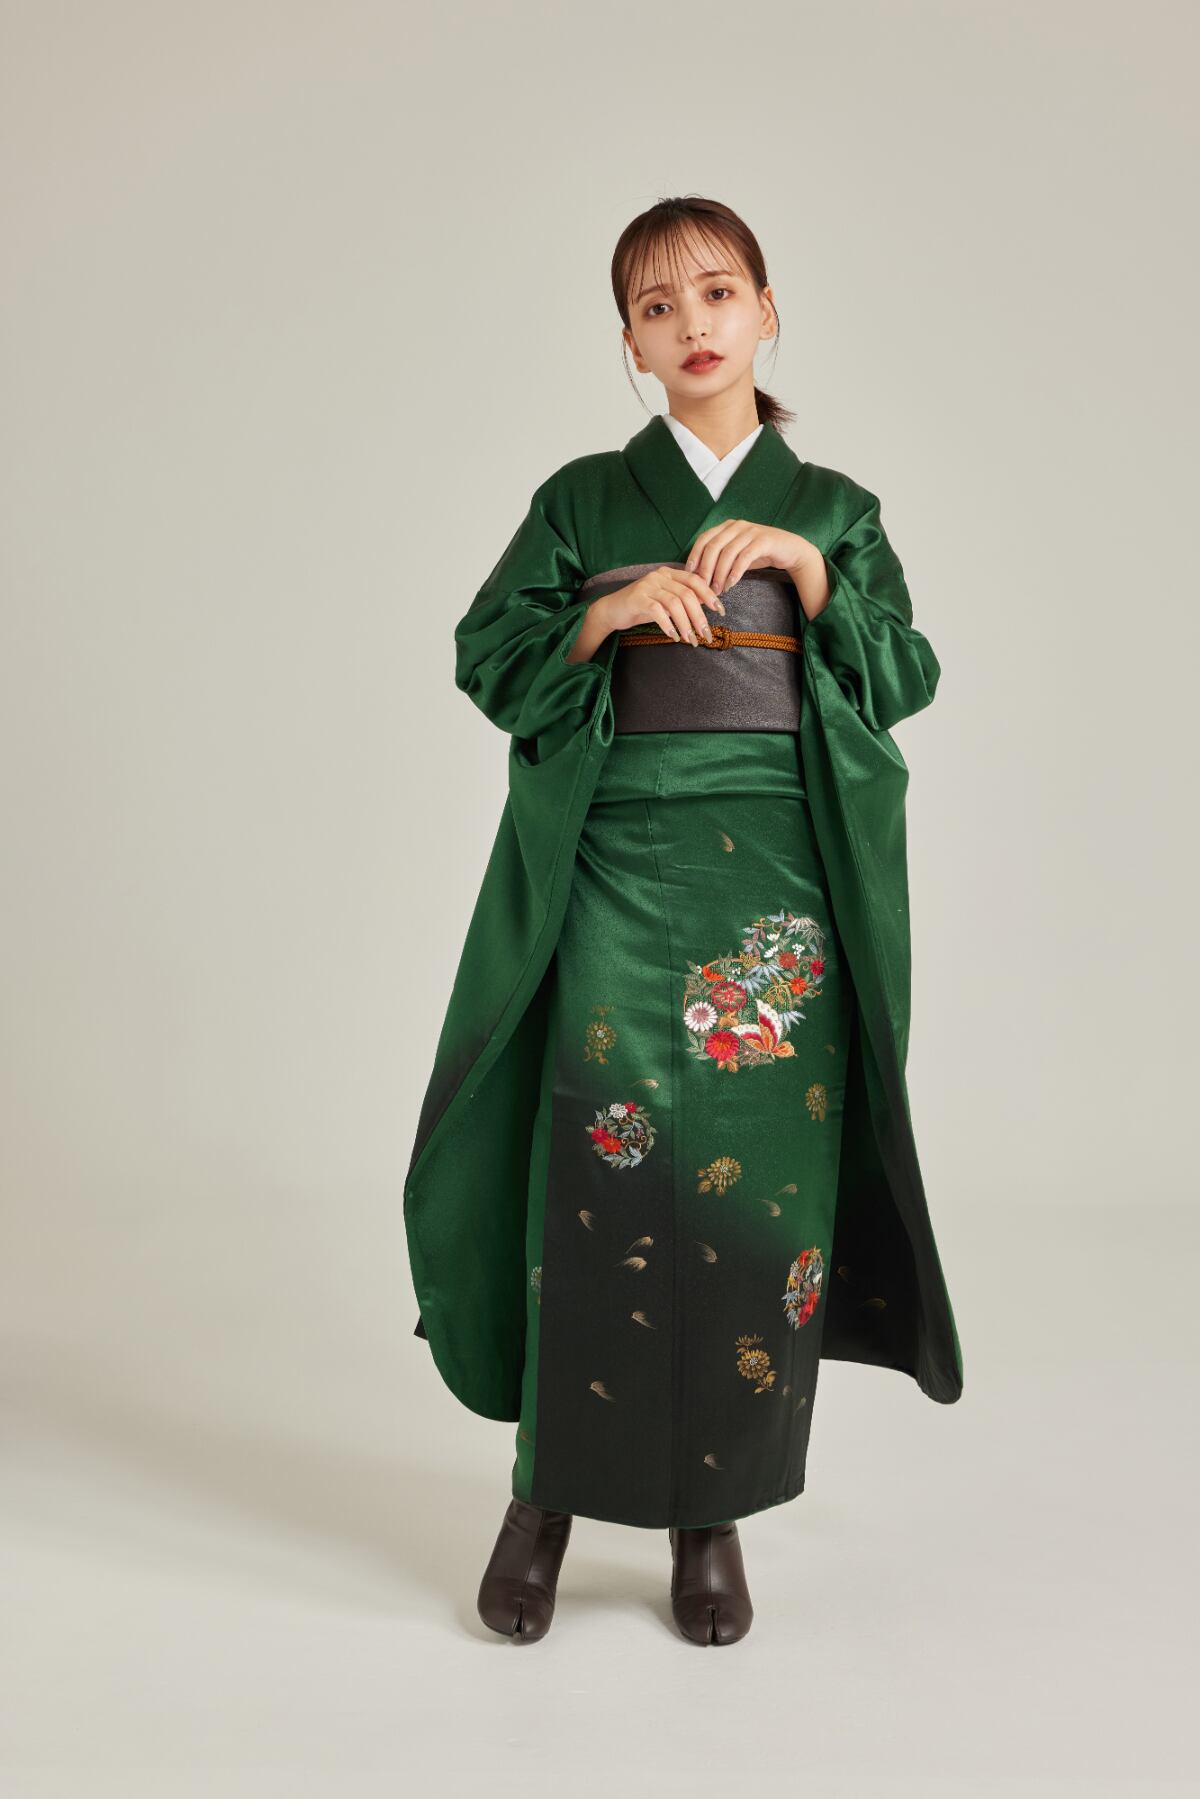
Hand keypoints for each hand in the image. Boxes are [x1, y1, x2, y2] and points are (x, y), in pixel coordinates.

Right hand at [599, 563, 725, 646]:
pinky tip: (673, 636)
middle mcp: (659, 576)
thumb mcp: (666, 601)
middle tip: (706, 634)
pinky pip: (657, 611)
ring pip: (674, 603)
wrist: (612, 610)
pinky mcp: (637, 598)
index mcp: (669, 573)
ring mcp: (647, 585)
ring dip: (685, 624)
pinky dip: (668, 625)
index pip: (695, 580)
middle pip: (687, 594)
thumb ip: (684, 599)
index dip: (710, 595)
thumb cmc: (642, 607)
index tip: (721, 611)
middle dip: (699, 616)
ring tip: (690, 640)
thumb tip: (709, 603)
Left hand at [684, 521, 819, 595]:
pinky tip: (730, 584)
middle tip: (703, 587)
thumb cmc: (759, 554)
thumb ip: (719, 561)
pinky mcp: (763, 540)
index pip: (704, 538)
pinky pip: (744, 557)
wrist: (789, 550)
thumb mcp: (736, 555)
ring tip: (717, 590)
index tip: (690, 573)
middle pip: (713, 547)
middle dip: (706, 569)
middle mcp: (737, 525)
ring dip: (720, 574)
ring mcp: (750, 531)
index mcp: (727, 526)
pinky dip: (735, 572)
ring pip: (728, 553)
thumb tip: (699, 577)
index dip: (694, 556)